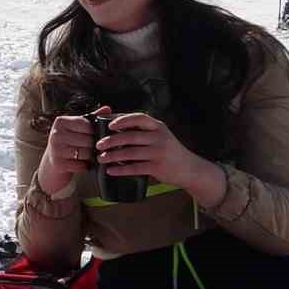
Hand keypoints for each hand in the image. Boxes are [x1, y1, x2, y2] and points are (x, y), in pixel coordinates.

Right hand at [36, 110, 102, 193]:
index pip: (85, 125)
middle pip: (87, 140)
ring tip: (91, 155)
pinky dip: (84, 166)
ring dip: (91, 156)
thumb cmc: (68, 140)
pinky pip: (80, 165)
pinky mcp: (58, 164)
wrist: (53, 159)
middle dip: (94, 145)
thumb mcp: (77, 127)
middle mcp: (56, 134)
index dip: (94, 131)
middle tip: (96, 148)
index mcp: (61, 122)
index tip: (95, 135)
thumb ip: (91, 118)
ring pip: (85, 153)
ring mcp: (56, 149)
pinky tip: (83, 163)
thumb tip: (107, 109)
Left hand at [94, 113, 223, 204]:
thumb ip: (143, 131)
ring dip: (113, 156)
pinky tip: (111, 170)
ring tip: (101, 158)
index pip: (139, 118)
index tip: (109, 125)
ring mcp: (158, 152)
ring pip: (130, 153)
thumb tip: (116, 127)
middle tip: (99, 145)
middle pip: (130, 136)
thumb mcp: (160, 135)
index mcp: (158, 127)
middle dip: (111, 140)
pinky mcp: (157, 167)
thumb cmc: (169, 151)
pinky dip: (121, 170)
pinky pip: (135, 168)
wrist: (189, 168)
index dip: (122, 120)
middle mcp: (159, 138)